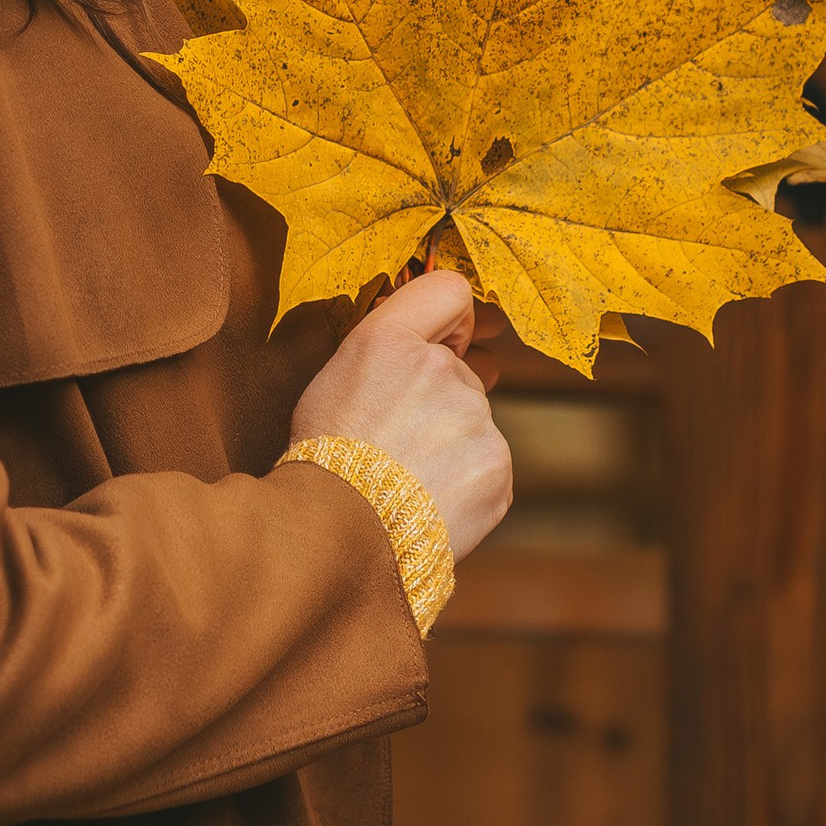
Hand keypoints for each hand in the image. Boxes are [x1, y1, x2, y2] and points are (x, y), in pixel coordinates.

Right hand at [289, 266, 512, 558]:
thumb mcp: (335, 381)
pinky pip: (487, 467)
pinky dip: (466, 484)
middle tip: (399, 442)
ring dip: (451, 446)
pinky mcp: (498, 465)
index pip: (450, 292)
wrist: (340, 532)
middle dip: (440, 401)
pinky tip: (430, 501)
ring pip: (473, 423)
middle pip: (461, 372)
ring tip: (408, 479)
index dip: (451, 320)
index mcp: (390, 341)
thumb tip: (446, 345)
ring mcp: (475, 418)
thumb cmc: (327, 457)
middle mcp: (440, 368)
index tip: (443, 343)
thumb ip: (389, 348)